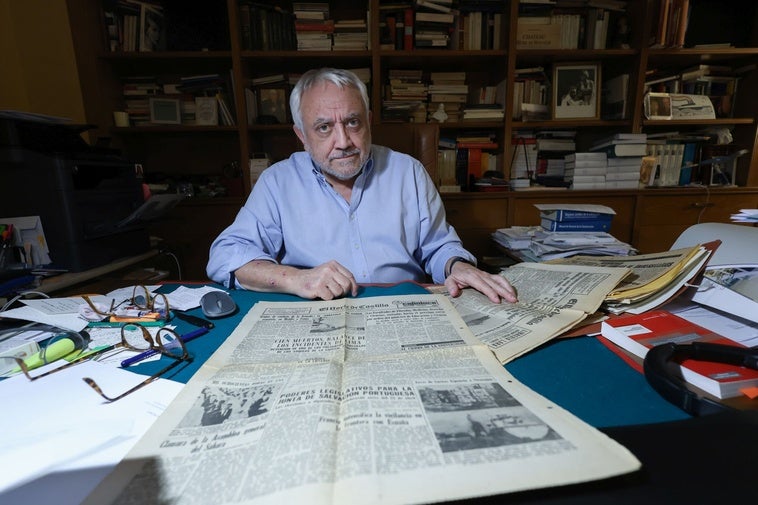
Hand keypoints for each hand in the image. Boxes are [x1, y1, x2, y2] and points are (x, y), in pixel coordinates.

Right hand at [235, 259, 357, 299]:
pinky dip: (326, 298)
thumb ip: (340, 278)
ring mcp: (323, 277)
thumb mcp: (328, 273)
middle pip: (346, 285)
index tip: (354, 293)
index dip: (354, 286)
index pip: (350, 276)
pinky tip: (319, 294)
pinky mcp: (318, 286)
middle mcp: (329, 269)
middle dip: (343, 292)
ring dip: (333, 296)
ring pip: (338, 292)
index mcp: (333, 264)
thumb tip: (355, 290)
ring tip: (325, 292)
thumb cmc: (314, 279)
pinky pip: (329, 297)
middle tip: (335, 293)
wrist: (296, 280)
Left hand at [444, 262, 517, 303]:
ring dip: (508, 288)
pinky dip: (508, 285)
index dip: (490, 292)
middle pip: (494, 284)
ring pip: (500, 280)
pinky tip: (512, 293)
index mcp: (472, 277)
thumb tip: (454, 293)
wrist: (459, 266)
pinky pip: (501, 279)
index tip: (497, 300)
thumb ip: (451, 286)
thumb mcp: (449, 280)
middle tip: (512, 301)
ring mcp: (487, 275)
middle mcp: (482, 275)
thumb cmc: (456, 276)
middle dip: (504, 292)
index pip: (483, 285)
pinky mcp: (491, 276)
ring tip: (515, 298)